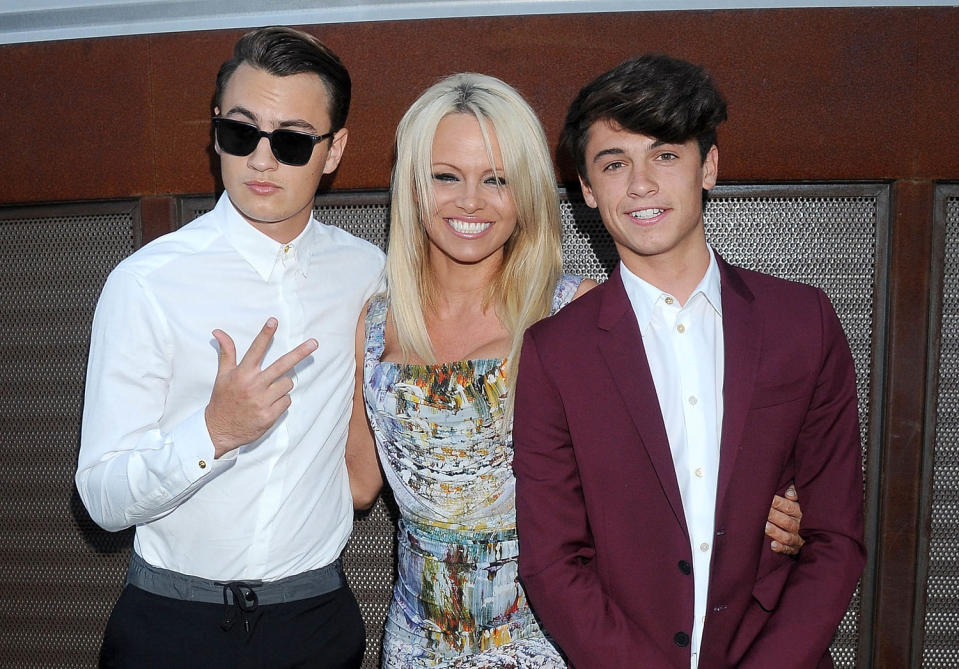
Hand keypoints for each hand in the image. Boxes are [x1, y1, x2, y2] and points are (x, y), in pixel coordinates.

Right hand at [205, 318, 316, 457]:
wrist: (219, 430)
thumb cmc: (223, 399)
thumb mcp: (222, 375)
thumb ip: (227, 353)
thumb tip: (218, 331)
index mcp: (242, 374)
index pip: (256, 350)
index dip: (265, 334)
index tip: (274, 320)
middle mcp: (253, 385)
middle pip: (282, 365)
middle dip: (300, 353)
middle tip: (314, 343)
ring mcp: (262, 401)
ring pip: (287, 384)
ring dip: (282, 386)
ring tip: (268, 392)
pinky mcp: (269, 415)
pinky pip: (287, 401)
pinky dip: (281, 402)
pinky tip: (269, 405)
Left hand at [766, 483, 804, 555]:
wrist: (818, 534)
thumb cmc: (802, 512)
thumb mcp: (802, 501)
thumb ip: (796, 494)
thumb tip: (789, 493)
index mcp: (800, 513)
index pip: (789, 507)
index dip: (777, 503)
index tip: (767, 498)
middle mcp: (799, 527)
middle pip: (785, 521)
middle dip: (773, 516)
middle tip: (760, 511)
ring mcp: (797, 539)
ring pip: (786, 537)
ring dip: (775, 532)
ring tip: (765, 527)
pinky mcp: (794, 549)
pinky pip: (788, 550)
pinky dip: (781, 548)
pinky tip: (773, 545)